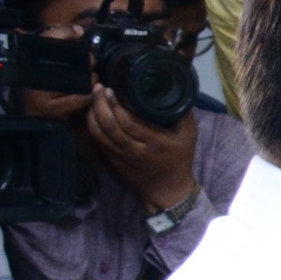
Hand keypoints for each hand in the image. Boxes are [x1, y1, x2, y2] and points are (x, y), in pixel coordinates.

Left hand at [84, 90, 197, 211]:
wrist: (167, 191)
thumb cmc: (179, 160)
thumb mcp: (188, 136)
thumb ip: (182, 113)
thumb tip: (176, 88)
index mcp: (154, 142)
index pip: (128, 122)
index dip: (116, 105)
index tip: (111, 89)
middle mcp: (134, 150)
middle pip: (109, 126)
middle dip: (99, 104)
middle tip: (97, 88)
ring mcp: (119, 157)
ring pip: (98, 134)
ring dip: (91, 114)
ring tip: (92, 98)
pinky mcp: (111, 161)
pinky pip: (96, 141)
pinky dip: (91, 126)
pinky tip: (92, 114)